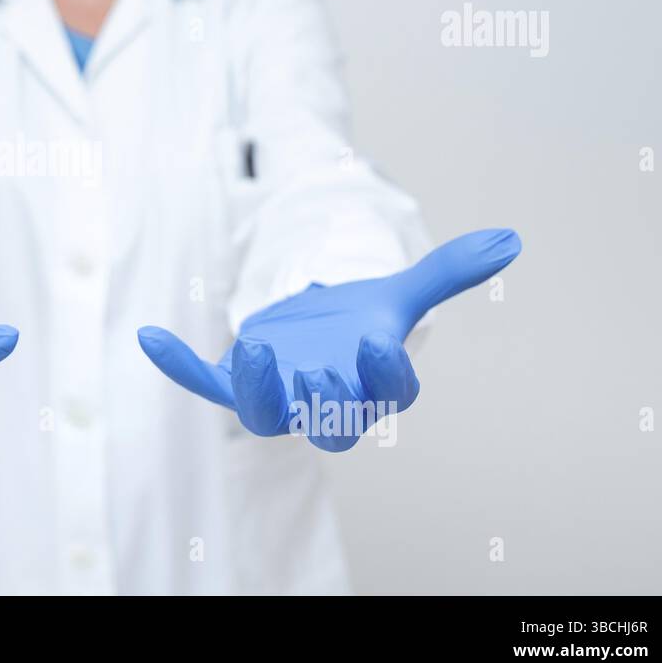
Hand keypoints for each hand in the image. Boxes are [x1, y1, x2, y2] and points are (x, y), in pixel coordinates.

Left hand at [137, 229, 520, 451]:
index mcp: (375, 383)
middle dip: (326, 399)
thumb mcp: (399, 290)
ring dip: (258, 389)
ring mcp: (279, 396)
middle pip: (333, 422)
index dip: (384, 372)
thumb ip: (448, 270)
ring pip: (267, 414)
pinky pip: (206, 383)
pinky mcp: (237, 383)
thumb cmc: (360, 319)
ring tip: (252, 349)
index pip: (392, 392)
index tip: (374, 339)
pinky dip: (180, 363)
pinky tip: (151, 336)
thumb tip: (510, 239)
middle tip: (315, 370)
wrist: (316, 331)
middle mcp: (329, 400)